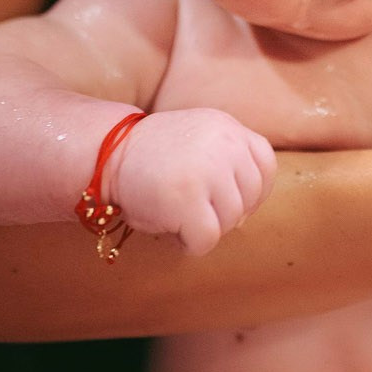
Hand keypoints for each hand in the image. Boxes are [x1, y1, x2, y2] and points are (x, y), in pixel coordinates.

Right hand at [109, 109, 276, 255]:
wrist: (106, 154)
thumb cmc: (151, 158)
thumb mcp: (198, 141)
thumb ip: (227, 161)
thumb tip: (247, 214)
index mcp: (227, 127)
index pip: (266, 164)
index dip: (252, 191)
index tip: (226, 199)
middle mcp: (224, 144)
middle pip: (251, 197)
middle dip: (225, 212)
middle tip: (193, 209)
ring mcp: (208, 171)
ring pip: (232, 221)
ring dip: (205, 228)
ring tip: (177, 214)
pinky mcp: (189, 200)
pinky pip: (208, 239)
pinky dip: (190, 244)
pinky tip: (171, 230)